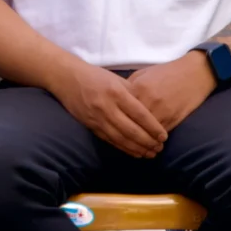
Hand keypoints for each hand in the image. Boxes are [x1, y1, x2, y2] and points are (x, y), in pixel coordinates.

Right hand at [56, 63, 170, 158]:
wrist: (67, 79)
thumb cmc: (95, 76)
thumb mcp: (117, 79)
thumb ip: (132, 93)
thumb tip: (150, 110)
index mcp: (116, 93)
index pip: (140, 114)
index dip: (153, 127)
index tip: (163, 136)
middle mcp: (107, 107)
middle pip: (131, 130)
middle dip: (148, 141)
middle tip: (160, 148)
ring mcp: (97, 118)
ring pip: (121, 139)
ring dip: (137, 148)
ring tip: (150, 154)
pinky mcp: (91, 126)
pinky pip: (110, 141)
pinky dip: (123, 148)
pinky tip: (134, 153)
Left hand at [124, 52, 214, 139]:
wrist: (194, 73)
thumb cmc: (167, 72)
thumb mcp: (143, 73)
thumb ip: (129, 86)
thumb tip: (118, 101)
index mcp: (138, 87)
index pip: (121, 108)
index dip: (116, 117)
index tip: (112, 124)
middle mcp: (148, 100)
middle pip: (131, 122)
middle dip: (126, 132)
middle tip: (122, 140)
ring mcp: (161, 111)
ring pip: (145, 132)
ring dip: (140, 141)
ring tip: (136, 147)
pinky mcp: (173, 118)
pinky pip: (159, 134)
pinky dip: (153, 140)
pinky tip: (150, 144)